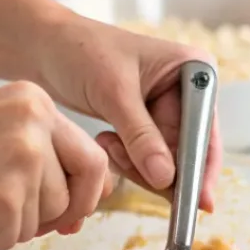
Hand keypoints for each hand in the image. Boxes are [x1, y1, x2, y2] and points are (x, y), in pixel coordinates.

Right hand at [0, 82, 112, 249]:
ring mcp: (20, 157)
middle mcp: (32, 122)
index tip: (69, 210)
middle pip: (82, 191)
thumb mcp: (2, 139)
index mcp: (33, 102)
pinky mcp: (4, 195)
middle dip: (60, 214)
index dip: (87, 194)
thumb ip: (51, 160)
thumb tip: (103, 193)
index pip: (94, 159)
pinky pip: (17, 236)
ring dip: (15, 226)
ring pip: (50, 217)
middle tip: (17, 214)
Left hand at [38, 15, 222, 210]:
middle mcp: (189, 95)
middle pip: (191, 153)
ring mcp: (171, 114)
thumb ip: (141, 137)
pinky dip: (130, 162)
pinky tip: (107, 141)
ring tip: (108, 143)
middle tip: (127, 164)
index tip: (200, 203)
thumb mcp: (114, 92)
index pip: (206, 132)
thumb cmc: (78, 49)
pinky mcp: (151, 128)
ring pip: (169, 163)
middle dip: (159, 167)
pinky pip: (151, 162)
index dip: (202, 168)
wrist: (43, 46)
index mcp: (194, 73)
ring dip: (138, 164)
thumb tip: (166, 179)